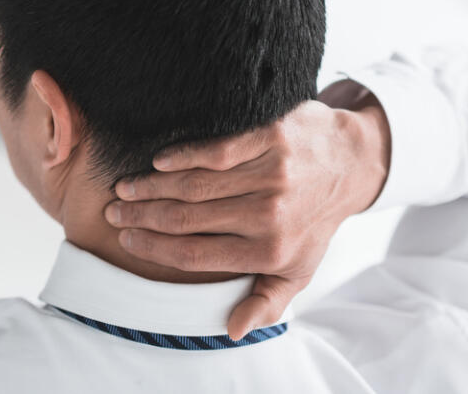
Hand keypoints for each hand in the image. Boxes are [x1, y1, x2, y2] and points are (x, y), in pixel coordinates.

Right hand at [105, 80, 389, 339]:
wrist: (352, 163)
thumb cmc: (314, 219)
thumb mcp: (297, 268)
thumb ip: (264, 300)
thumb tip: (232, 330)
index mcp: (269, 251)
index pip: (195, 254)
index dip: (154, 248)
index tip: (128, 239)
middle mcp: (270, 214)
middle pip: (187, 218)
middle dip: (142, 217)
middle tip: (115, 212)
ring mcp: (271, 174)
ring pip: (195, 184)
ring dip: (152, 187)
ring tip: (126, 188)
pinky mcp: (272, 137)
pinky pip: (217, 149)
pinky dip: (183, 156)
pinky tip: (159, 161)